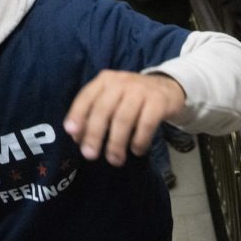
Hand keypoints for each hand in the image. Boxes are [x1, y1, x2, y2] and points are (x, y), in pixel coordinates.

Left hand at [64, 70, 185, 166]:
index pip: (86, 96)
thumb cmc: (132, 98)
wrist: (168, 88)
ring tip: (114, 160)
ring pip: (123, 119)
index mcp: (105, 80)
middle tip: (90, 155)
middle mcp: (121, 82)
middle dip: (94, 134)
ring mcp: (141, 90)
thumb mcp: (113, 98)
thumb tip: (78, 137)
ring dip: (116, 143)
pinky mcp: (159, 102)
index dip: (77, 114)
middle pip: (103, 109)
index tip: (71, 133)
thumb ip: (95, 113)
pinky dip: (139, 140)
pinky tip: (136, 151)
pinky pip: (146, 124)